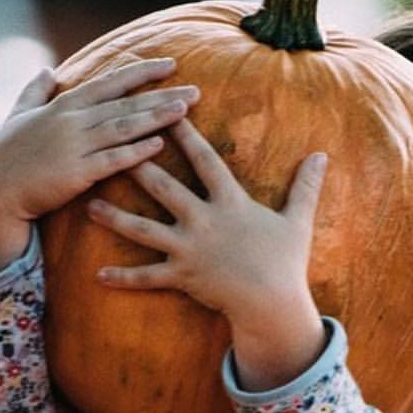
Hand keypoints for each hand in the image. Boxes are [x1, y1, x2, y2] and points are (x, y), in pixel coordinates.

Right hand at [0, 59, 198, 276]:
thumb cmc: (6, 156)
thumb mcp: (18, 115)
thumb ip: (34, 91)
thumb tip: (46, 69)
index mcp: (64, 105)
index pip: (110, 82)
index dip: (142, 72)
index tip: (170, 64)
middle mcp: (73, 121)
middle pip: (126, 103)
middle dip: (162, 95)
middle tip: (196, 91)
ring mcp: (75, 146)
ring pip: (124, 127)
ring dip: (156, 117)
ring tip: (185, 110)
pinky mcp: (76, 174)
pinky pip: (112, 160)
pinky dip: (136, 151)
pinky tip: (159, 144)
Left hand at [87, 119, 328, 388]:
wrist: (273, 303)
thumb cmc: (286, 262)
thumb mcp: (298, 220)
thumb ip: (305, 186)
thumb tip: (322, 155)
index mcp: (229, 202)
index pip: (205, 160)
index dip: (185, 133)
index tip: (166, 109)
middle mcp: (204, 221)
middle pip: (164, 187)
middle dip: (137, 164)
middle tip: (110, 145)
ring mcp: (189, 250)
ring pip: (144, 230)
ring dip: (115, 218)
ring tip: (89, 206)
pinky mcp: (182, 277)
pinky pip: (147, 277)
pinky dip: (123, 277)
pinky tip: (98, 274)